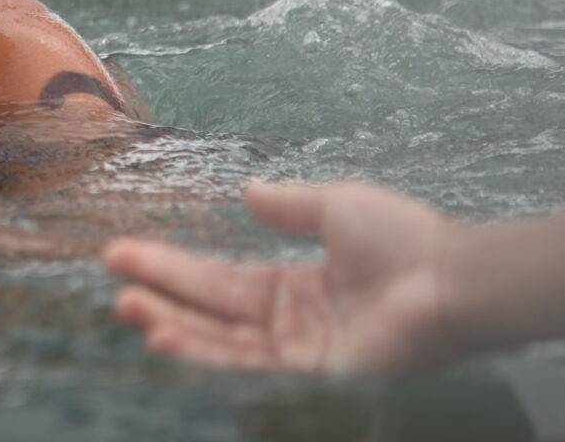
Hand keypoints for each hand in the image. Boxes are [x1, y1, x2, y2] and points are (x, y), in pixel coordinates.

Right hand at [102, 181, 455, 373]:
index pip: (219, 280)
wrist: (450, 278)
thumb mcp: (337, 207)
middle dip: (161, 295)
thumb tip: (247, 192)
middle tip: (114, 281)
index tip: (126, 252)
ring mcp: (298, 353)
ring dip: (172, 326)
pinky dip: (204, 352)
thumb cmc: (406, 240)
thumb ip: (289, 206)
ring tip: (129, 308)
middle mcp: (288, 324)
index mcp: (293, 286)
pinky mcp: (310, 373)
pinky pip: (247, 365)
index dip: (172, 266)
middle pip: (210, 311)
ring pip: (219, 342)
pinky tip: (169, 336)